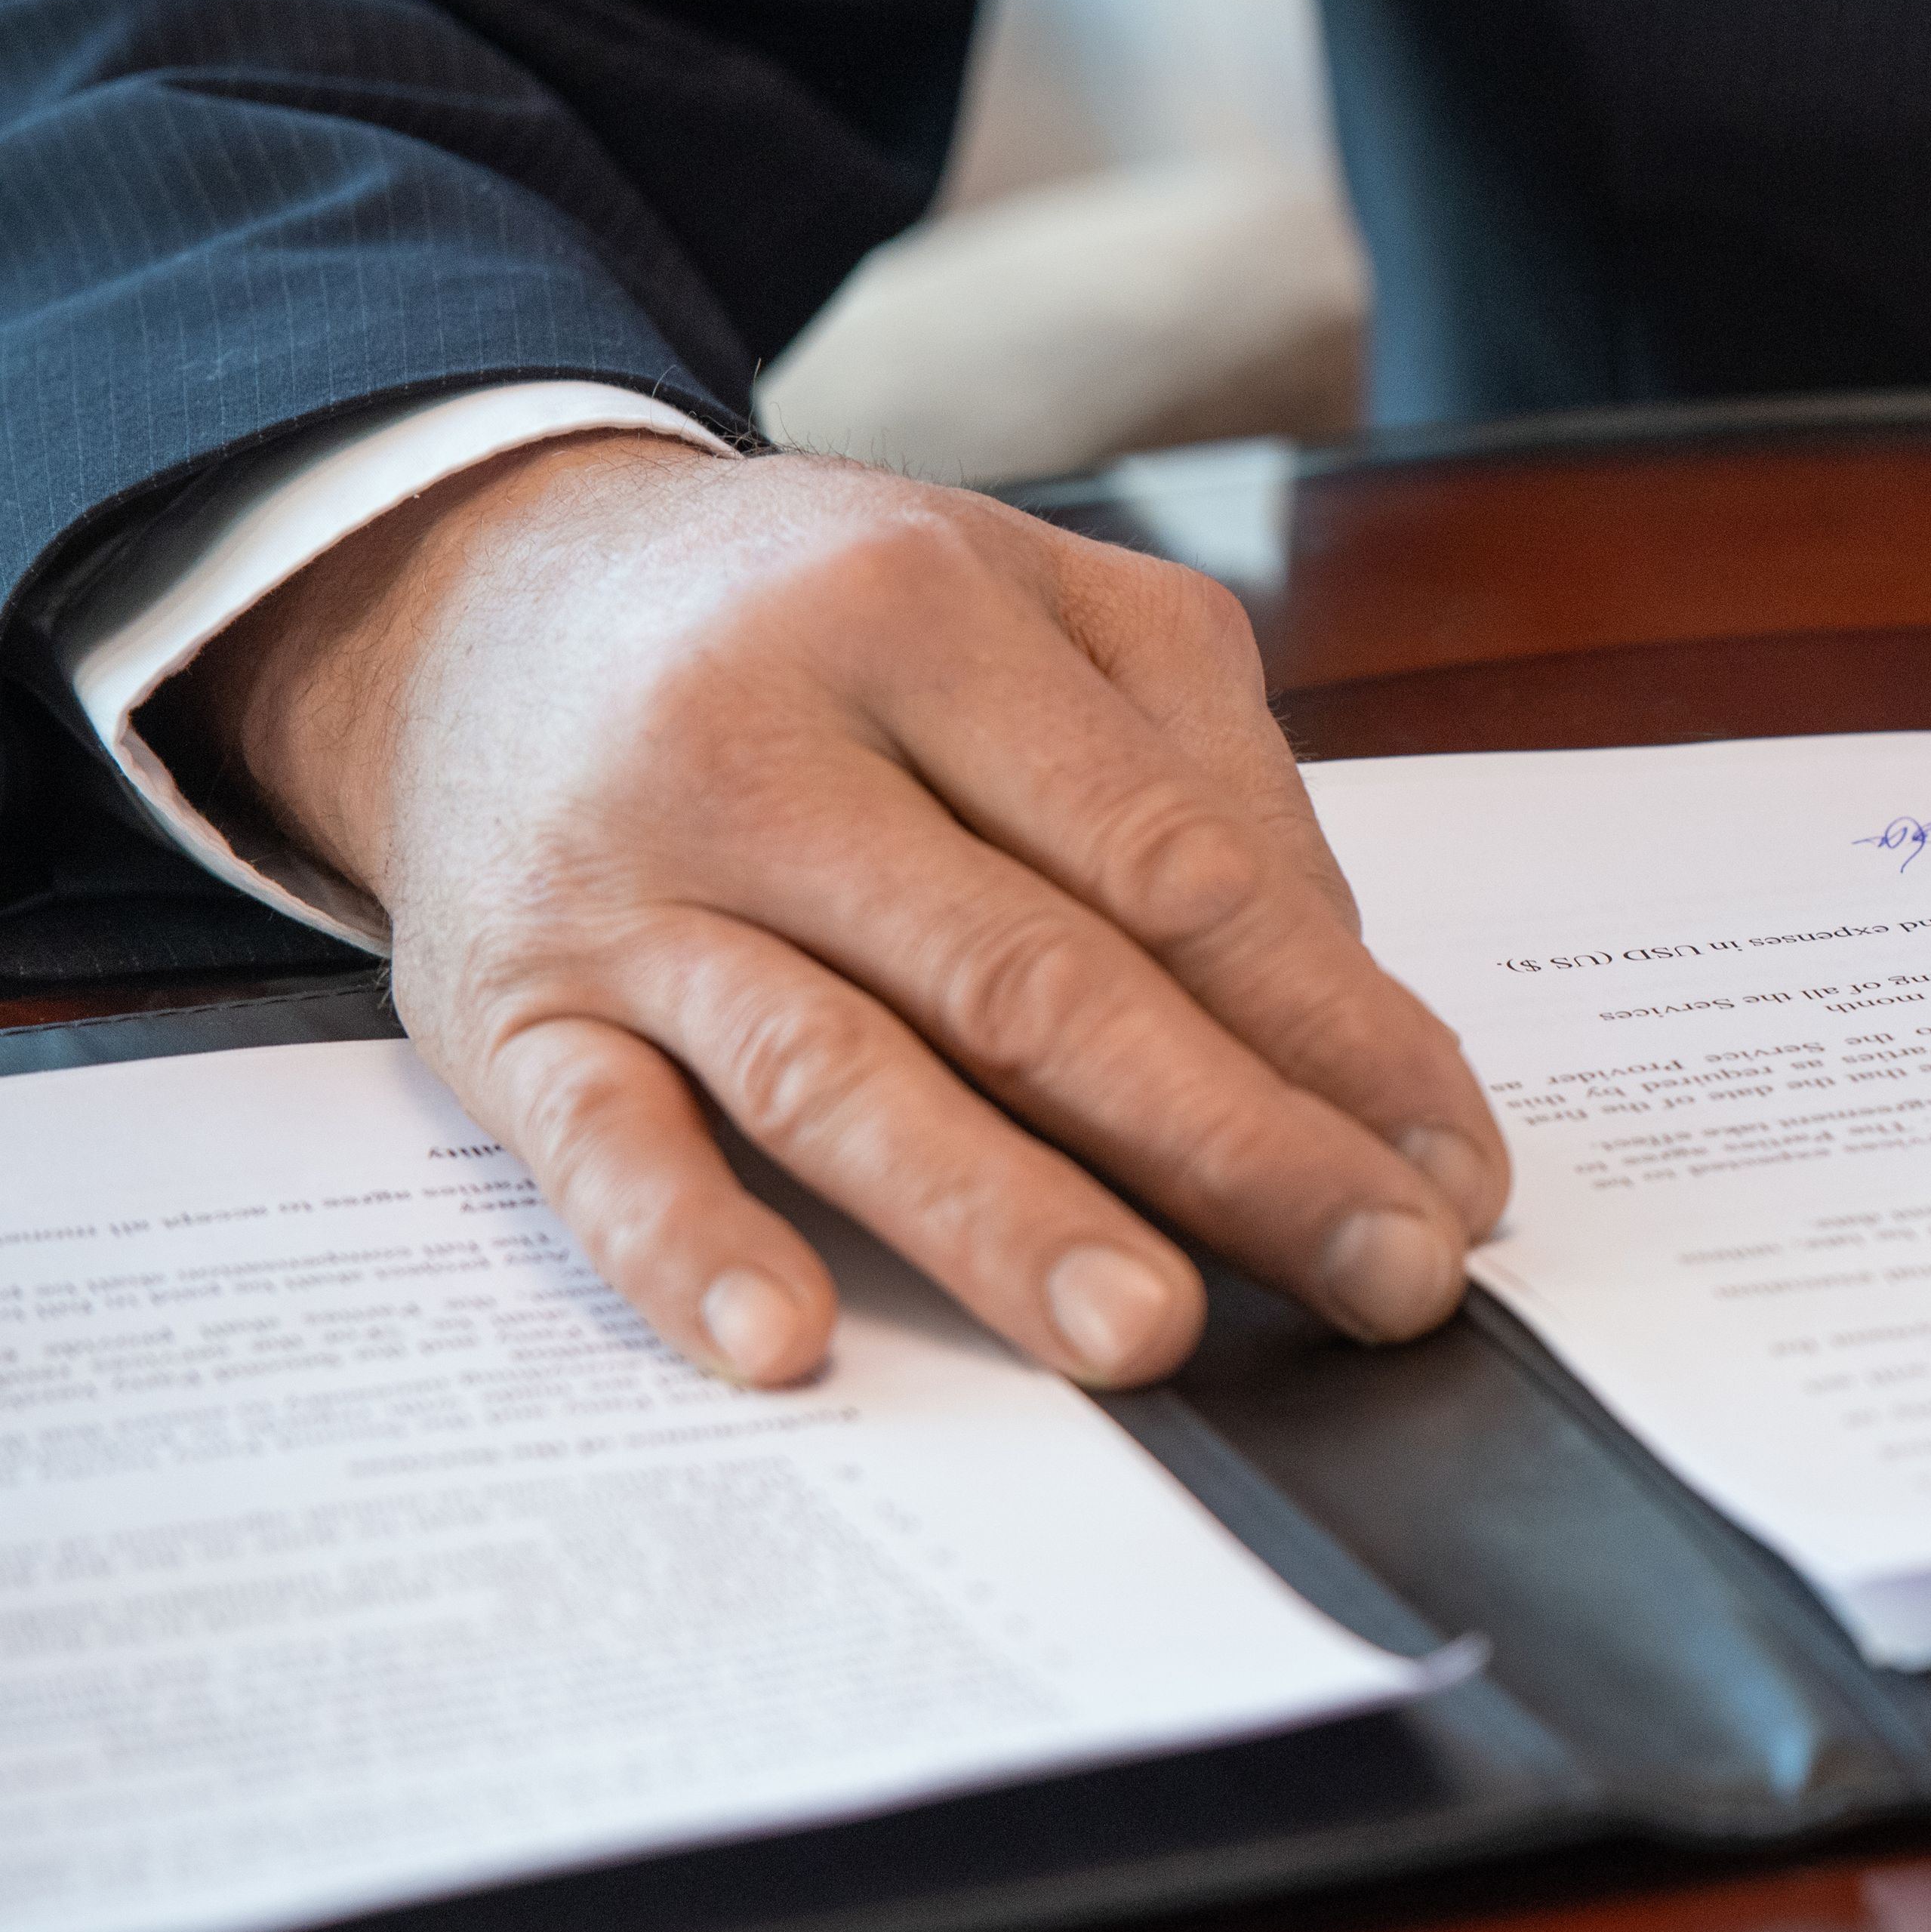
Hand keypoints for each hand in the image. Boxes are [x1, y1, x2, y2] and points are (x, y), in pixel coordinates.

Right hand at [180, 437, 1510, 1387]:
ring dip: (999, 1215)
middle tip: (1387, 1282)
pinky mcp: (499, 1009)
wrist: (476, 592)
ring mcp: (624, 886)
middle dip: (1233, 1150)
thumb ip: (1200, 783)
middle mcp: (762, 741)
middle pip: (1034, 980)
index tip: (1453, 1168)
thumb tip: (1347, 1020)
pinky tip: (787, 1339)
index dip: (1333, 1030)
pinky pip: (598, 1145)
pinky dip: (687, 1245)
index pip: (1174, 865)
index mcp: (923, 619)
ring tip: (1147, 1332)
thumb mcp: (1026, 609)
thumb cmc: (815, 621)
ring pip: (835, 1068)